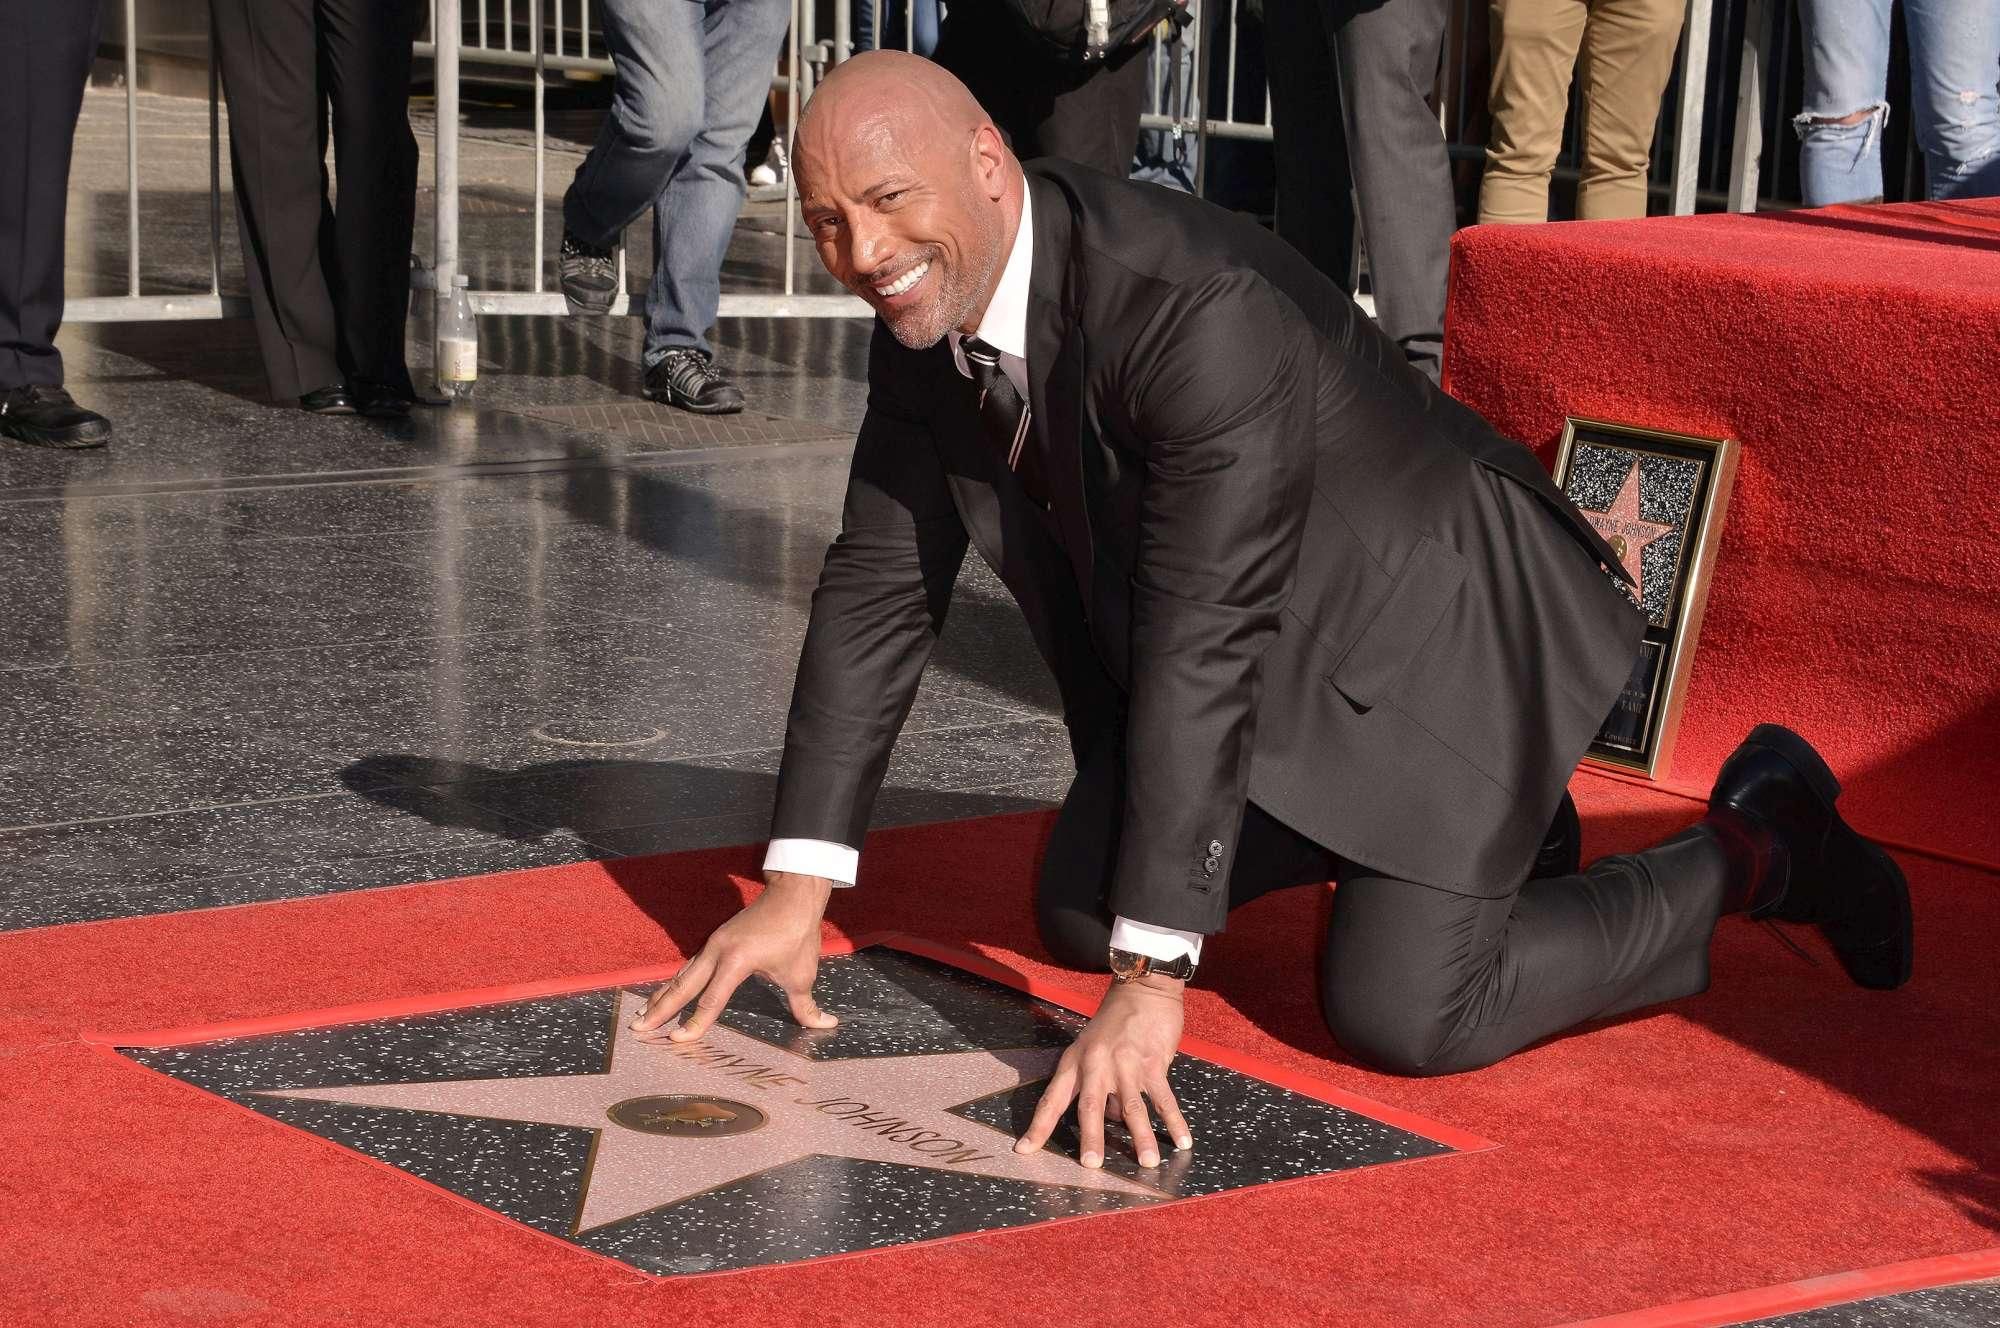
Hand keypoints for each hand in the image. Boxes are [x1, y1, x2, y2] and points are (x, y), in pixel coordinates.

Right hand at [630, 871, 838, 1042]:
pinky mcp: (716, 940)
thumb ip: (807, 1006)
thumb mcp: (802, 973)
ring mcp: (714, 944)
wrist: (793, 894)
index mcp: (736, 960)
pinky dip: (676, 982)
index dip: (695, 1023)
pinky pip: (690, 966)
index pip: (711, 1000)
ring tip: (642, 1016)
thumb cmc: (797, 934)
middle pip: (683, 985)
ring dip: (662, 996)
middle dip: (660, 1009)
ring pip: (683, 975)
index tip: (677, 1041)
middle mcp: (718, 951)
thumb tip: (825, 1025)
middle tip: (638, 1029)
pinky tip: (666, 994)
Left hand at [1013, 974, 1192, 1168]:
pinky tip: (1182, 1141)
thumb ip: (1095, 1085)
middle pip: (1090, 1107)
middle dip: (1091, 1137)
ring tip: (1146, 1163)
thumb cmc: (1114, 1023)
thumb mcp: (1091, 1048)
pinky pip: (1163, 1097)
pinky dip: (1174, 1121)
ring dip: (1141, 1137)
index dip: (1039, 1126)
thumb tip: (1109, 1120)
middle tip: (1091, 1164)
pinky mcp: (1153, 1061)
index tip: (1025, 1151)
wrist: (1142, 990)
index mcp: (1075, 1062)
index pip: (1052, 1100)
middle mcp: (1096, 1064)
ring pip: (1131, 1107)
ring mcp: (1125, 1063)